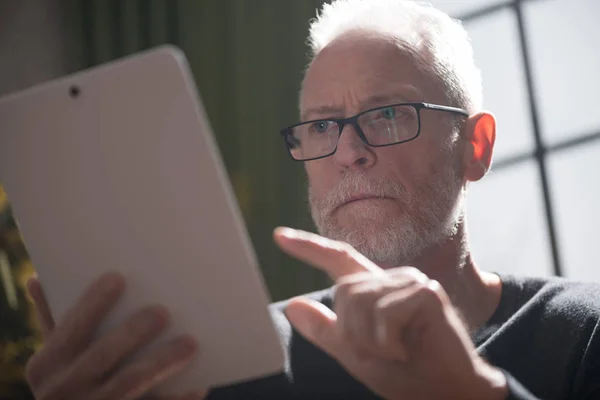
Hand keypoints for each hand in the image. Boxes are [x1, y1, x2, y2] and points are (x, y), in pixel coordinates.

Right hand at [25, 272, 206, 399]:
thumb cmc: (74, 378)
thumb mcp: (57, 354)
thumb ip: (53, 318)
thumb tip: (37, 277)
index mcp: (48, 364)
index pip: (71, 327)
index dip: (93, 303)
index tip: (118, 277)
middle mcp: (63, 389)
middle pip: (102, 356)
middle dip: (132, 332)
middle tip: (162, 311)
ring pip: (129, 383)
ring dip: (161, 362)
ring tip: (190, 343)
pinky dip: (178, 397)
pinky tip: (198, 383)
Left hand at [274, 227, 507, 399]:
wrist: (444, 393)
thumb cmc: (403, 373)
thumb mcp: (354, 353)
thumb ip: (325, 329)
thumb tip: (292, 305)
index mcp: (373, 290)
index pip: (337, 260)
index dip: (308, 247)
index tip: (278, 236)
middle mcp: (391, 278)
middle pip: (344, 291)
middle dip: (353, 332)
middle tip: (383, 351)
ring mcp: (410, 281)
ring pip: (361, 303)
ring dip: (372, 341)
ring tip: (398, 350)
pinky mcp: (426, 292)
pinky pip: (385, 314)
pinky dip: (389, 342)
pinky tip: (409, 348)